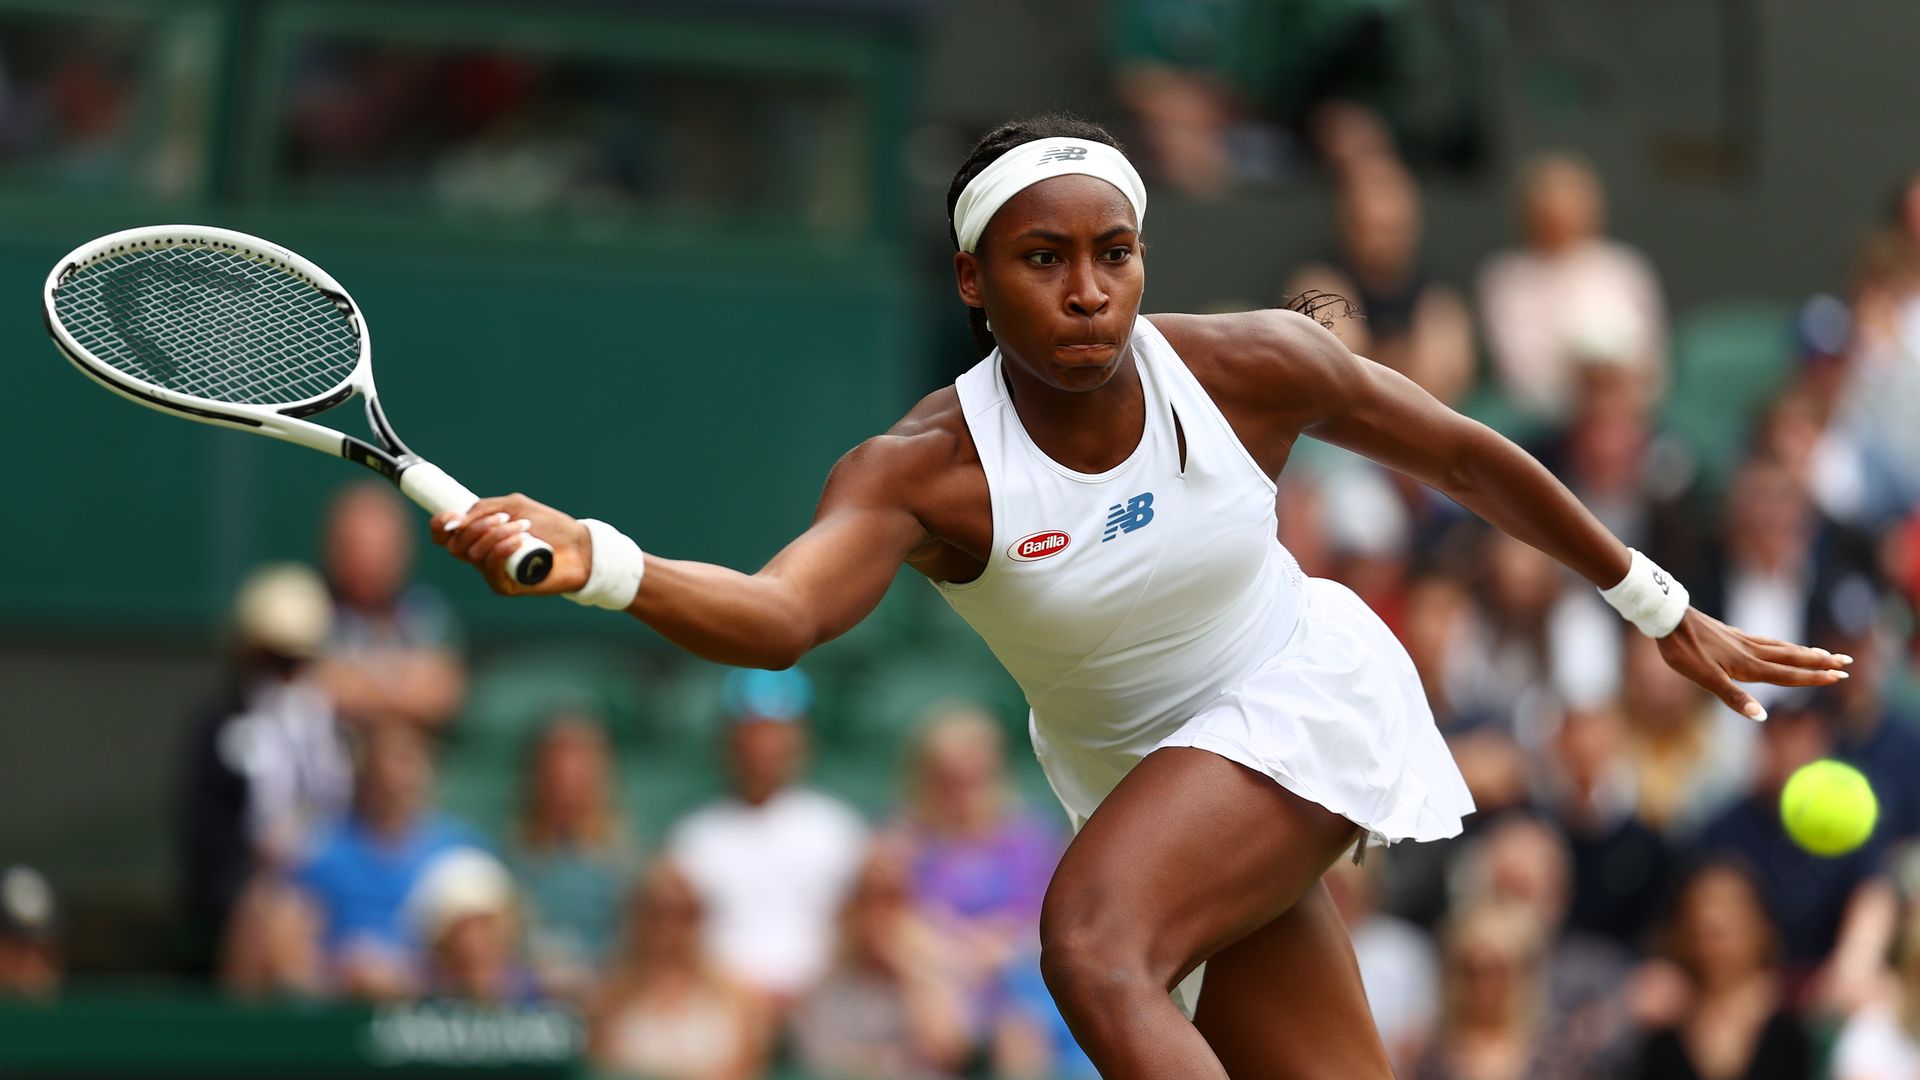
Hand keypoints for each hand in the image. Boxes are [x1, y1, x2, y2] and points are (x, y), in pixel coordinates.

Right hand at [429, 493, 591, 595]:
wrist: (579, 547)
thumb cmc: (549, 525)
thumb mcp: (514, 506)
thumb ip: (484, 508)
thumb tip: (456, 519)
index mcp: (478, 534)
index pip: (443, 535)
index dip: (439, 526)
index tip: (454, 517)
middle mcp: (480, 555)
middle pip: (454, 545)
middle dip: (477, 527)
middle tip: (505, 517)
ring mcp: (491, 572)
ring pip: (474, 554)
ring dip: (497, 534)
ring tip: (523, 527)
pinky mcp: (504, 586)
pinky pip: (491, 567)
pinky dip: (503, 549)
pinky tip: (521, 540)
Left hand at [1655, 608, 1850, 719]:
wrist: (1668, 619)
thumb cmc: (1684, 651)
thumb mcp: (1705, 679)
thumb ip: (1733, 698)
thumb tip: (1761, 716)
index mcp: (1748, 665)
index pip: (1788, 674)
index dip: (1813, 677)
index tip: (1839, 676)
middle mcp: (1750, 651)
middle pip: (1792, 657)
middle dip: (1819, 661)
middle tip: (1846, 661)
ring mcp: (1742, 640)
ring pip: (1780, 647)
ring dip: (1803, 652)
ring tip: (1822, 652)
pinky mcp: (1731, 634)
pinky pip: (1765, 641)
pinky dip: (1781, 644)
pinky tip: (1778, 645)